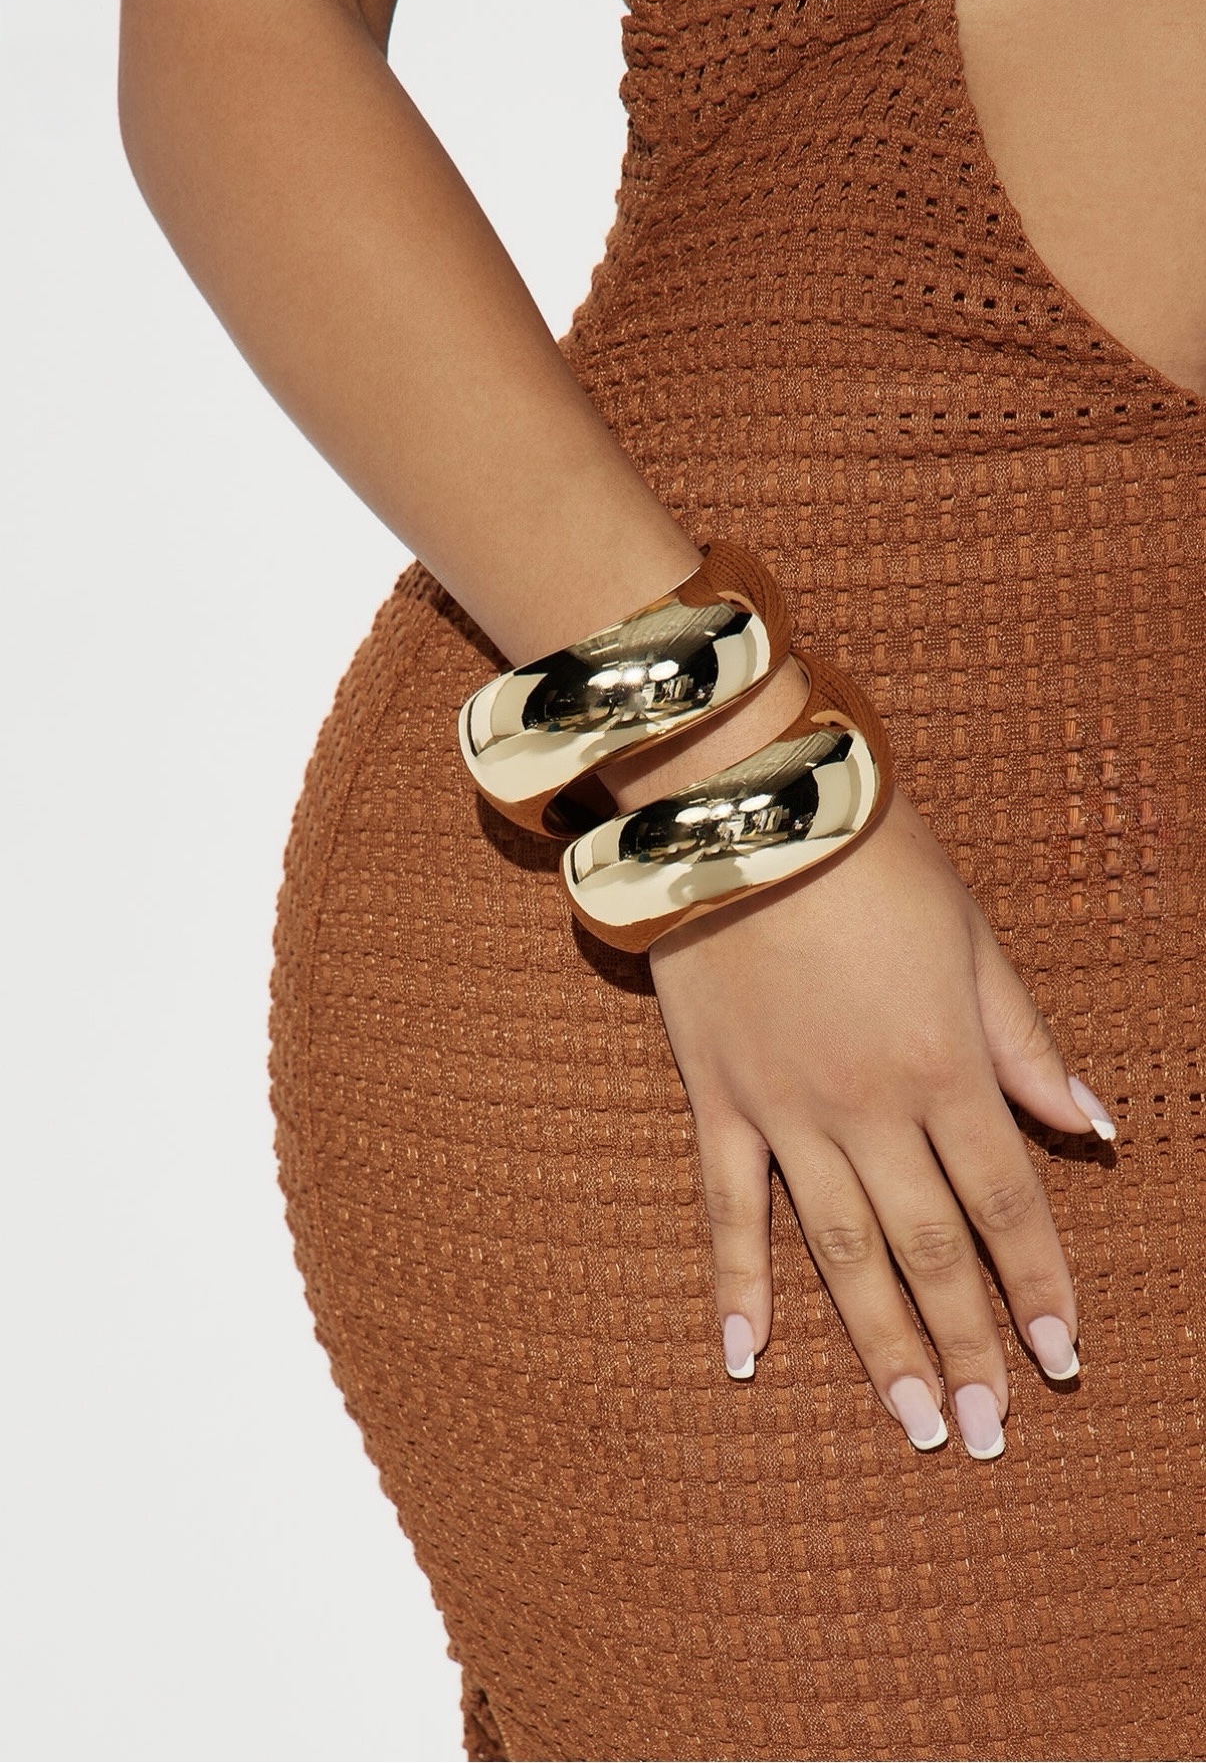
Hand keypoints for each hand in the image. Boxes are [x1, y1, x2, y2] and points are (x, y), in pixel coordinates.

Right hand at [645, 782, 1114, 1458]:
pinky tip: (747, 1356)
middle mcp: (869, 1108)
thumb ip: (1025, 1042)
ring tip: (915, 1425)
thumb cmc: (874, 859)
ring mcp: (786, 1110)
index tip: (1065, 1357)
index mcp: (945, 1066)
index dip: (1040, 1285)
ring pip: (841, 1251)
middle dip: (969, 1346)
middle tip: (989, 1431)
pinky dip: (736, 1282)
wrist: (750, 807)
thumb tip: (1093, 1126)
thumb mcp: (973, 938)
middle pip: (930, 1250)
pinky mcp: (718, 1097)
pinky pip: (726, 1207)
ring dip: (880, 1344)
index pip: (1007, 1203)